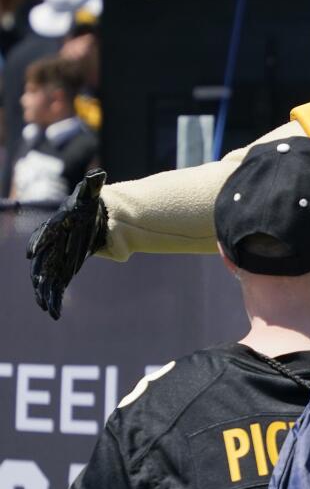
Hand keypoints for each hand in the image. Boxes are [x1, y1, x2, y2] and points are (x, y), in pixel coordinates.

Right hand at [26, 170, 107, 319]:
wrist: (96, 217)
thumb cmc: (90, 204)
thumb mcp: (91, 192)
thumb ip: (92, 185)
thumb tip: (96, 175)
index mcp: (56, 225)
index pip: (45, 234)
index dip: (39, 242)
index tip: (33, 252)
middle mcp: (51, 243)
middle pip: (42, 261)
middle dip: (39, 274)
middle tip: (39, 285)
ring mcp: (56, 257)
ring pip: (46, 277)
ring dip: (45, 292)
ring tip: (47, 307)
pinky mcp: (64, 268)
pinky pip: (56, 285)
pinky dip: (54, 299)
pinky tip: (54, 313)